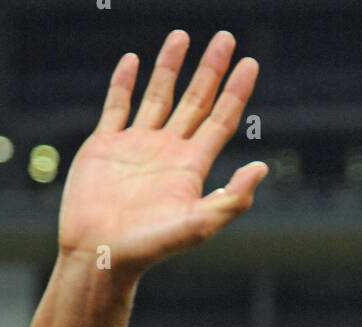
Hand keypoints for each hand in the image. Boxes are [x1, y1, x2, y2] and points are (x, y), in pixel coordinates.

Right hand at [58, 29, 267, 273]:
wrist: (99, 255)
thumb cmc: (149, 248)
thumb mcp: (198, 226)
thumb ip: (231, 199)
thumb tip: (262, 168)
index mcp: (191, 168)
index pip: (221, 120)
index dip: (236, 92)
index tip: (250, 63)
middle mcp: (167, 152)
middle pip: (195, 101)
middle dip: (211, 70)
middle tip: (226, 38)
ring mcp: (136, 147)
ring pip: (158, 97)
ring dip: (170, 67)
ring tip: (182, 36)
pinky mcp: (105, 146)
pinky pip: (117, 106)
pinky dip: (124, 83)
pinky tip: (132, 61)